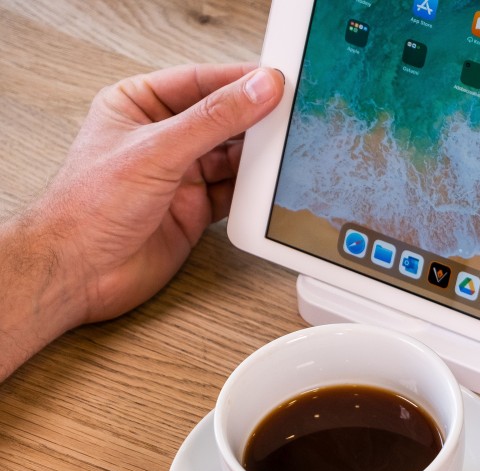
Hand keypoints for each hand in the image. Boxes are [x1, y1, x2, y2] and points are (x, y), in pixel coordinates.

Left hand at [0, 63, 283, 378]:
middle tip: (289, 117)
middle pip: (221, 119)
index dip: (238, 80)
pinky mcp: (196, 208)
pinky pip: (236, 193)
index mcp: (138, 106)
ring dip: (257, 159)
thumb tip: (256, 90)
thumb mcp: (157, 150)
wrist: (81, 272)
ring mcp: (180, 175)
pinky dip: (254, 192)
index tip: (275, 81)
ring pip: (233, 157)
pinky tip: (267, 188)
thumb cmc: (88, 208)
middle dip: (254, 121)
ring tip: (283, 154)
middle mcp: (161, 138)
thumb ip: (213, 119)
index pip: (198, 82)